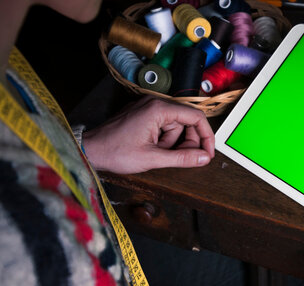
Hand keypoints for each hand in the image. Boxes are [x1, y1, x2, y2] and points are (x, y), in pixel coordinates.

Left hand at [82, 96, 214, 173]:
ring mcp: (148, 108)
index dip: (206, 136)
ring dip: (172, 142)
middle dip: (187, 141)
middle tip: (182, 158)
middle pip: (186, 121)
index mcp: (159, 109)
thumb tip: (204, 158)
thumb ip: (182, 158)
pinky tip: (153, 148)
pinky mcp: (143, 114)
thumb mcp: (153, 159)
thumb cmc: (115, 152)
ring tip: (158, 153)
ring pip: (175, 125)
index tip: (207, 153)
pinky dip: (164, 139)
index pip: (196, 116)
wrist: (89, 150)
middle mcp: (154, 103)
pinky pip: (164, 125)